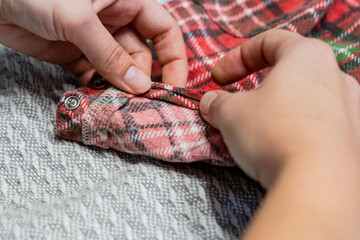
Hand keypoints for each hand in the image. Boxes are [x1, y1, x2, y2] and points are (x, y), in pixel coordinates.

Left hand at [0, 0, 187, 93]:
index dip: (174, 57)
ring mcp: (95, 40)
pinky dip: (99, 89)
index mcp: (126, 1)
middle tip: (140, 102)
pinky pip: (96, 76)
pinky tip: (99, 100)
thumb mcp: (78, 18)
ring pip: (119, 69)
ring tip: (120, 105)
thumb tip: (139, 85)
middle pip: (142, 55)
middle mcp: (114, 20)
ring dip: (121, 88)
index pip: (163, 29)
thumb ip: (109, 53)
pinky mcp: (75, 55)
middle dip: (142, 78)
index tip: (174, 85)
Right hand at [200, 29, 359, 187]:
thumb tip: (210, 102)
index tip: (218, 77)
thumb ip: (217, 102)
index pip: (269, 42)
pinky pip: (317, 125)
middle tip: (236, 103)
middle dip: (256, 86)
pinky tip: (280, 149)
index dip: (237, 57)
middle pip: (289, 71)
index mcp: (307, 56)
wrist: (319, 182)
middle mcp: (336, 77)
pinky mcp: (353, 139)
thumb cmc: (274, 132)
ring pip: (304, 99)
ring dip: (276, 109)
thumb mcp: (231, 113)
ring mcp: (350, 109)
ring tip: (256, 129)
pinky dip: (294, 130)